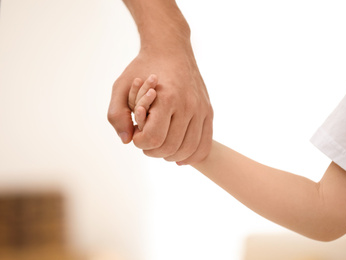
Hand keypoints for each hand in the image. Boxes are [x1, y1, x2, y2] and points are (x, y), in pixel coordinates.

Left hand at [108, 48, 212, 164]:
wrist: (170, 49)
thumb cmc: (143, 68)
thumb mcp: (120, 85)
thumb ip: (117, 114)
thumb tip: (127, 140)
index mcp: (166, 98)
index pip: (154, 139)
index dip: (141, 143)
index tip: (137, 134)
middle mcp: (188, 104)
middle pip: (170, 148)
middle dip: (153, 151)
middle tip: (147, 140)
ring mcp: (201, 109)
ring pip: (188, 149)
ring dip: (171, 156)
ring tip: (161, 146)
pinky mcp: (208, 112)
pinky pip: (205, 144)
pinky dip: (192, 156)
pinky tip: (179, 157)